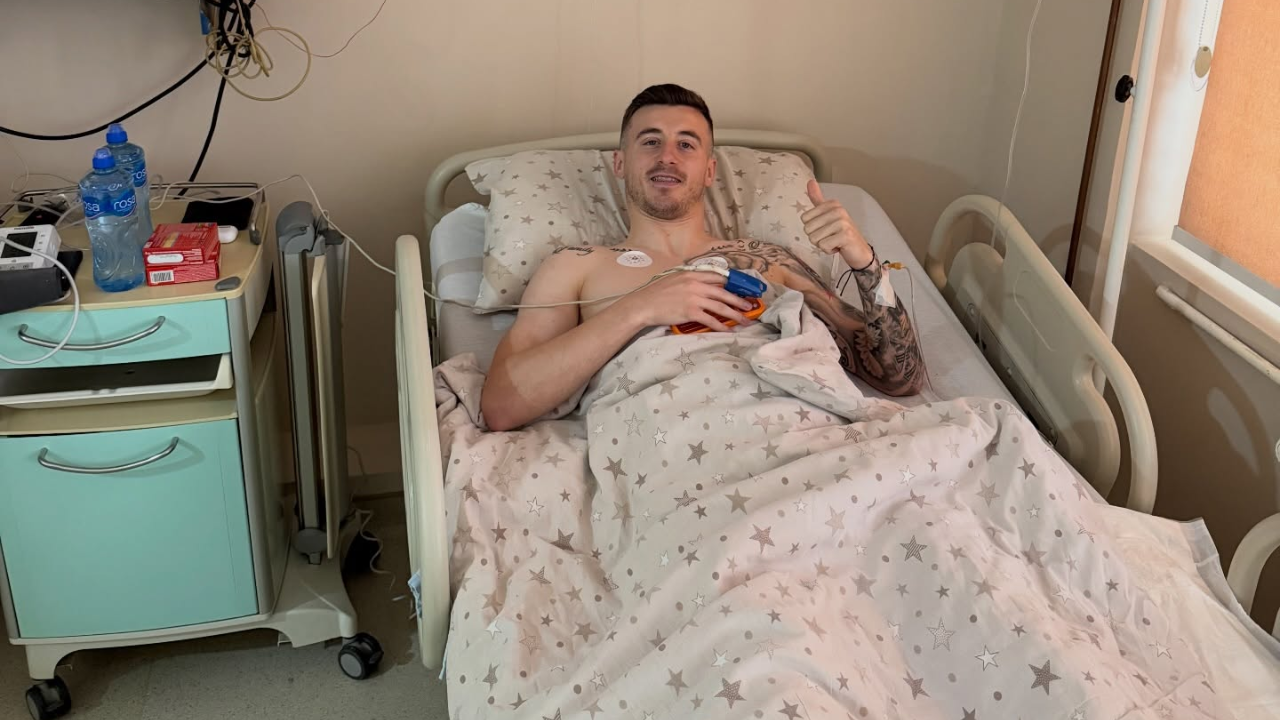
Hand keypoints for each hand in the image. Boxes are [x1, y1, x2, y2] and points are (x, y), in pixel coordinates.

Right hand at [617, 269, 753, 331]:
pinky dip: (721, 326)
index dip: (732, 284)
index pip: (718, 277)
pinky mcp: (690, 312)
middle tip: (750, 307)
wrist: (643, 305)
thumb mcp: (674, 279)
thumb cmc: (656, 294)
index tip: (741, 290)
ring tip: (745, 321)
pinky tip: (728, 331)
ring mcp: (694, 298)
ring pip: (721, 307)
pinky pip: (711, 320)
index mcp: (692, 274)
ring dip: (735, 315)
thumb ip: (690, 280)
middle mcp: (696, 284)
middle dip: (739, 300)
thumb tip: (703, 285)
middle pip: (724, 293)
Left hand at [801, 180, 873, 269]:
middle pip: (807, 229)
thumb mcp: (827, 214)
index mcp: (832, 204)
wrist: (859, 250)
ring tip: (835, 241)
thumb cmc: (841, 233)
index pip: (804, 218)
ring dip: (822, 244)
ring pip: (814, 238)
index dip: (812, 228)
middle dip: (817, 237)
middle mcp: (838, 210)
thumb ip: (818, 198)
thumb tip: (810, 181)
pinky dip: (828, 250)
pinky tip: (839, 246)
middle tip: (830, 236)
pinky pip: (823, 246)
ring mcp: (843, 222)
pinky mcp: (845, 236)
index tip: (826, 228)